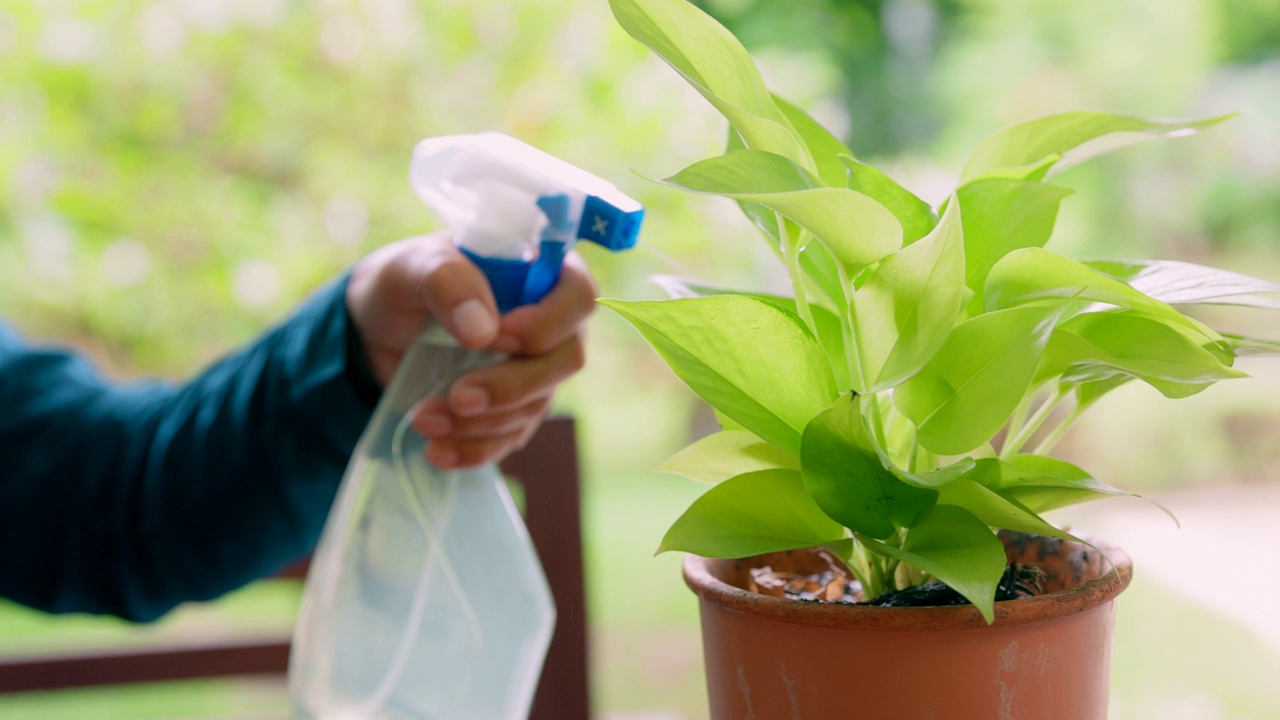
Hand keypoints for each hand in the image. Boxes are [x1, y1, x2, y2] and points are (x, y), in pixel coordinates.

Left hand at [346, 232, 596, 467]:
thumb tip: (483, 330)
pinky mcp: (512, 409)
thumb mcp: (412, 267)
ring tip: (424, 419)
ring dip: (482, 421)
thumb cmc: (404, 282)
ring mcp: (535, 371)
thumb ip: (448, 282)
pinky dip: (475, 449)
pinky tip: (437, 450)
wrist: (376, 328)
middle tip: (458, 396)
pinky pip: (510, 437)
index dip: (548, 322)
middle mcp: (550, 325)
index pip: (578, 296)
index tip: (497, 336)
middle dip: (512, 385)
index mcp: (540, 274)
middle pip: (566, 360)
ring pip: (535, 405)